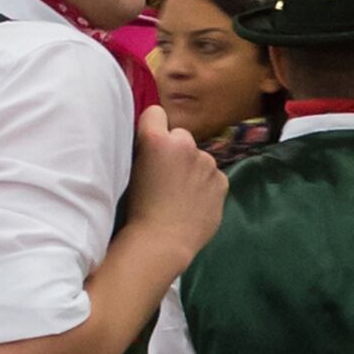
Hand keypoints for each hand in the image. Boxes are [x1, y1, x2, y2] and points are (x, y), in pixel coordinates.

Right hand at [125, 106, 225, 263]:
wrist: (162, 241)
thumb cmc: (138, 208)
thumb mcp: (131, 170)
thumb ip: (146, 148)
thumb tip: (153, 139)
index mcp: (157, 140)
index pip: (155, 113)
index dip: (153, 127)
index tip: (151, 143)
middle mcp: (185, 144)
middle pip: (180, 136)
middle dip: (175, 150)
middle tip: (166, 176)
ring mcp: (207, 162)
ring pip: (199, 157)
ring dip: (192, 168)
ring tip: (181, 194)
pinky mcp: (222, 180)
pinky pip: (212, 176)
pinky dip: (206, 185)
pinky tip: (194, 203)